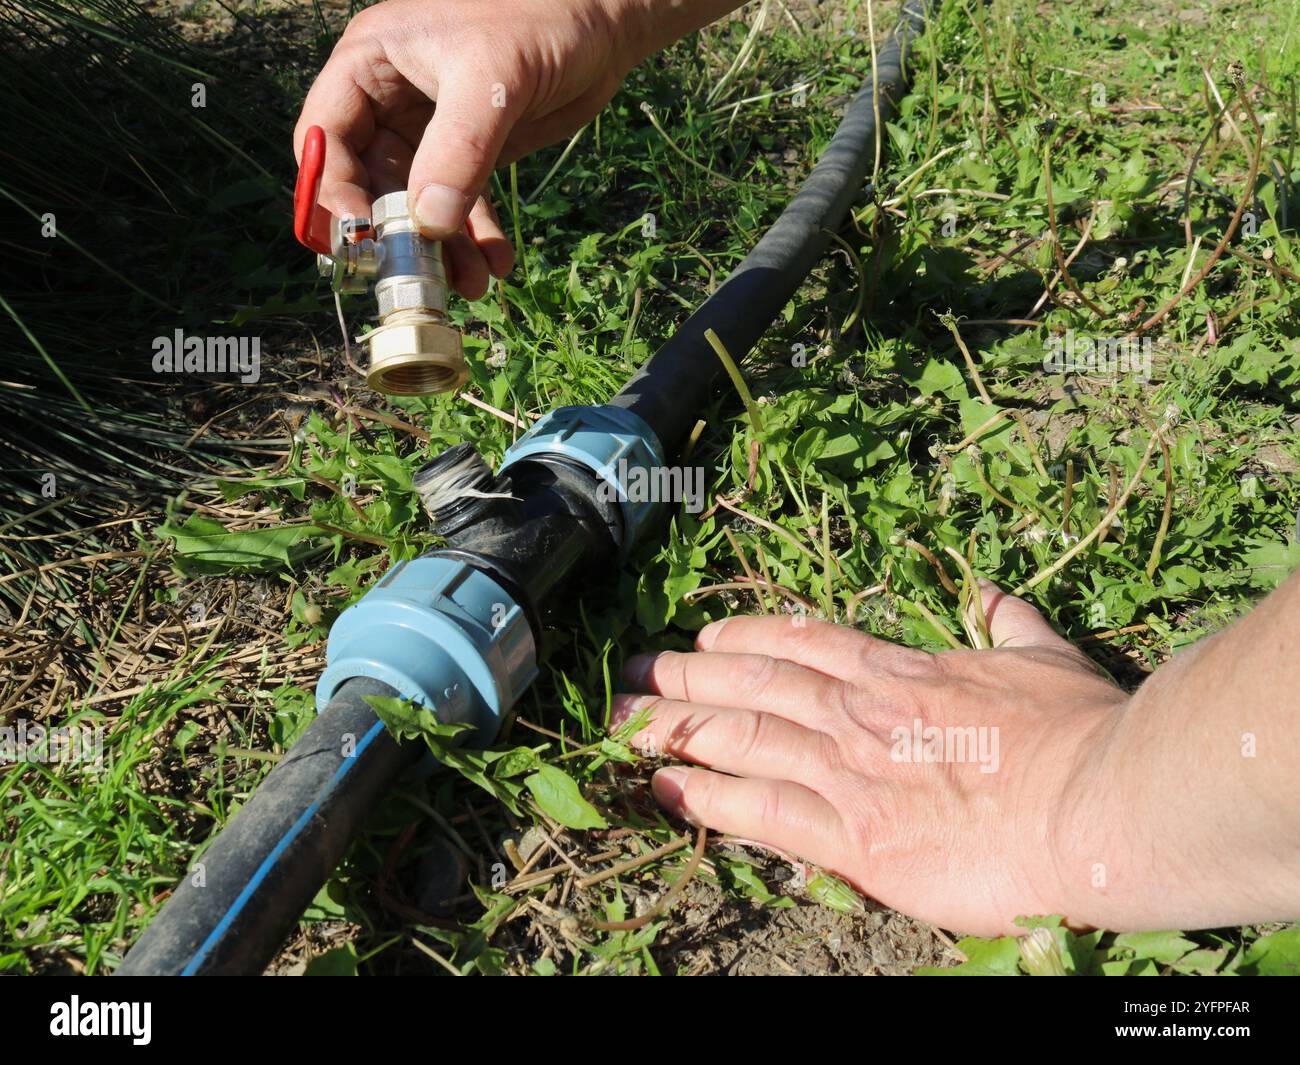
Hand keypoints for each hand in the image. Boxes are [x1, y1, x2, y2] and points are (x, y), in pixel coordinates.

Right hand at [294, 0, 653, 297]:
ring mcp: (429, 131)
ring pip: (416, 204)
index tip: (363, 237)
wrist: (602, 22)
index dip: (334, 190)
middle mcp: (390, 99)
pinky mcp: (470, 153)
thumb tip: (430, 222)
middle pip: (368, 182)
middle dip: (394, 234)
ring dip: (440, 249)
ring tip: (471, 283)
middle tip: (420, 276)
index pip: (324, 135)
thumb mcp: (493, 78)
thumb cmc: (540, 17)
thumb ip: (459, 149)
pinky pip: (459, 206)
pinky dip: (474, 239)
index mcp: (371, 62)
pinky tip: (496, 264)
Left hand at [611, 583, 1127, 935]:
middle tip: (629, 674)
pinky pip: (762, 813)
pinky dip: (708, 799)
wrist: (1098, 805)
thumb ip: (1009, 623)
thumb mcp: (1046, 657)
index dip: (744, 638)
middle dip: (682, 678)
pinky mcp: (854, 839)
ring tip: (618, 726)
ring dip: (672, 729)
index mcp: (900, 671)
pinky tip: (665, 790)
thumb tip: (993, 593)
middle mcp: (859, 714)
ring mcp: (850, 773)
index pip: (802, 642)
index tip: (704, 639)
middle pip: (750, 686)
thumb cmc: (1080, 732)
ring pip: (740, 740)